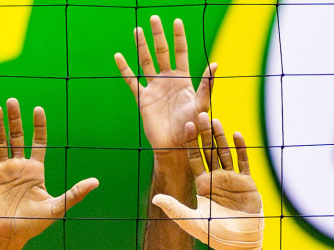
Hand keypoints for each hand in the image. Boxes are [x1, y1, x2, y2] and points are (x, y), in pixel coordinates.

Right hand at [0, 98, 98, 249]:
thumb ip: (75, 193)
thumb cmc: (34, 223)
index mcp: (36, 170)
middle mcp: (19, 166)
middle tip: (12, 101)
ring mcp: (3, 170)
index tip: (38, 109)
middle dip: (15, 119)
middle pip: (16, 137)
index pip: (38, 142)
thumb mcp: (57, 207)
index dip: (38, 126)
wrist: (10, 235)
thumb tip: (96, 182)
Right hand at [115, 16, 214, 155]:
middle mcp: (167, 80)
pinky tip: (118, 56)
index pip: (180, 53)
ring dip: (141, 46)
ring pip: (146, 62)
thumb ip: (206, 85)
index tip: (177, 21)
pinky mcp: (143, 99)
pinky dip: (124, 69)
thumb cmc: (191, 128)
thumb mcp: (202, 105)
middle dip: (158, 35)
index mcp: (183, 79)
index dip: (179, 37)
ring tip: (137, 30)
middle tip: (154, 18)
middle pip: (162, 52)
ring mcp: (154, 88)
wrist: (175, 146)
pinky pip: (131, 81)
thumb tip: (215, 64)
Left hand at [151, 114, 263, 249]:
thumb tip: (156, 199)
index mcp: (202, 185)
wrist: (241, 243)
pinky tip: (237, 134)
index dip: (190, 143)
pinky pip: (243, 162)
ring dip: (220, 137)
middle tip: (200, 113)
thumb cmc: (215, 235)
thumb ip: (175, 209)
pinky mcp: (247, 183)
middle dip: (204, 134)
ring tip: (216, 120)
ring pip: (225, 153)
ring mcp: (232, 180)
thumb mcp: (192, 222)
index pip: (194, 159)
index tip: (186, 126)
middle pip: (209, 151)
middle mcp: (216, 179)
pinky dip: (240, 148)